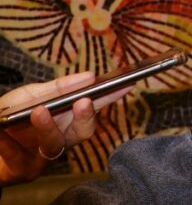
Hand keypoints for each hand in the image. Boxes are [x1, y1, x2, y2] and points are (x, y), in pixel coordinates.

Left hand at [0, 71, 131, 184]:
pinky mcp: (25, 169)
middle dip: (85, 117)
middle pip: (83, 131)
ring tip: (38, 112)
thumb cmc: (13, 116)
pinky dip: (8, 142)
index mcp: (69, 117)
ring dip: (47, 128)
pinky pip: (18, 155)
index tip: (126, 83)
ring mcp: (45, 155)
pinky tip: (3, 130)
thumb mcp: (32, 95)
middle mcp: (63, 136)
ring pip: (54, 144)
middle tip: (83, 102)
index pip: (95, 105)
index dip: (112, 96)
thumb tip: (90, 76)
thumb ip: (58, 87)